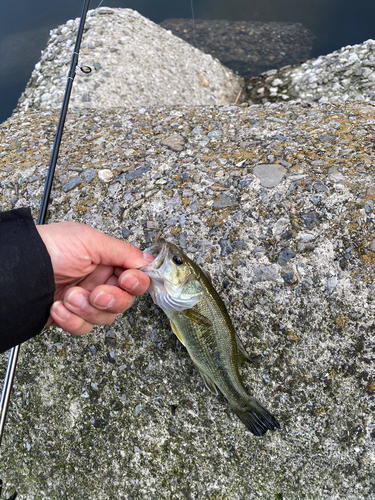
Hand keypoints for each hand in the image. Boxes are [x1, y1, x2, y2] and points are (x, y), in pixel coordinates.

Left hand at [36, 222, 153, 335]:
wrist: (17, 270)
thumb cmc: (49, 248)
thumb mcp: (90, 241)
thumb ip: (123, 252)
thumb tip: (147, 260)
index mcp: (107, 261)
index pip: (135, 278)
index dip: (135, 282)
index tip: (126, 280)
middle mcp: (99, 281)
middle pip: (124, 301)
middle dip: (111, 299)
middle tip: (97, 294)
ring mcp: (85, 301)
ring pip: (105, 317)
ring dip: (87, 309)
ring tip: (69, 297)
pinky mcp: (70, 316)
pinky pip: (83, 328)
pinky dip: (71, 320)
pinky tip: (58, 306)